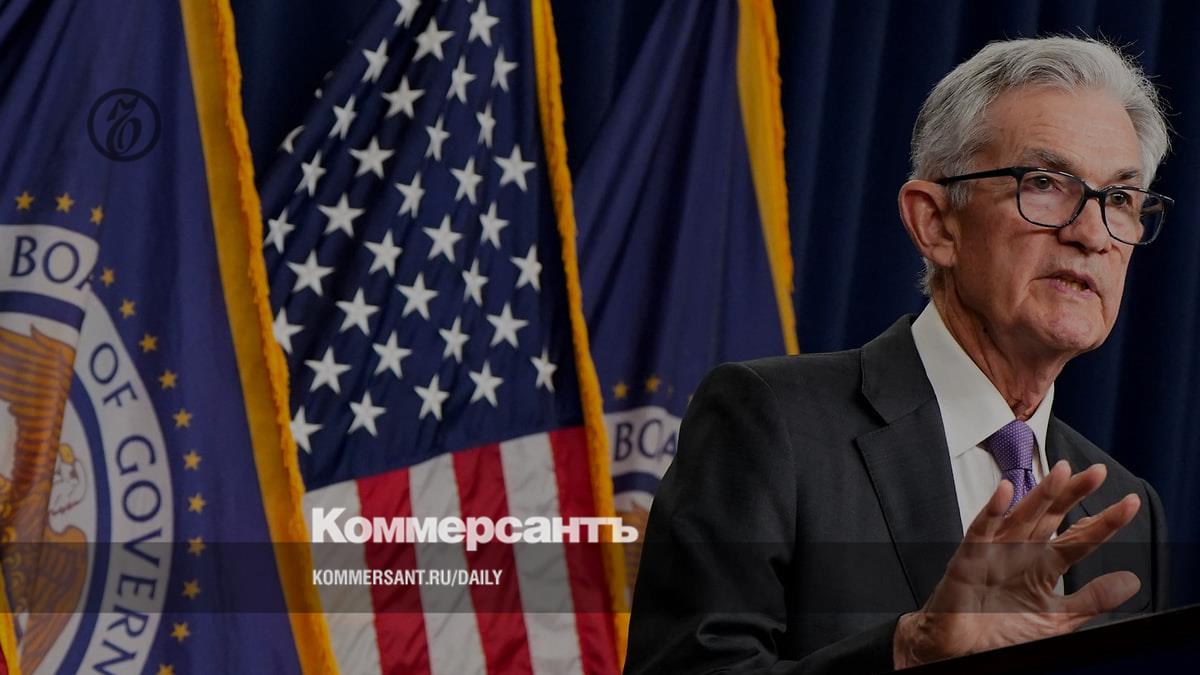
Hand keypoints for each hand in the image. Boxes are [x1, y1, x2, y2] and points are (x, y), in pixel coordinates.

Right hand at [892, 460, 1141, 668]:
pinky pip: (981, 530)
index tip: (1130, 504)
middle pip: (1053, 516)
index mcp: (1043, 565)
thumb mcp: (1057, 619)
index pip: (1079, 538)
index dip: (1104, 522)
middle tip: (1096, 472)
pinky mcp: (970, 558)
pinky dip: (992, 510)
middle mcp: (1022, 551)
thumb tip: (1130, 582)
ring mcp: (996, 551)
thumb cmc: (999, 633)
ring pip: (1021, 515)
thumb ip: (1091, 600)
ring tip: (1061, 472)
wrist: (960, 651)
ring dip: (1041, 493)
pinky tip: (1005, 491)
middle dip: (1074, 493)